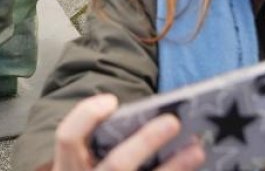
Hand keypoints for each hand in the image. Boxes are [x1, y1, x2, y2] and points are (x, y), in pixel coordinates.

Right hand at [52, 94, 204, 170]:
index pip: (68, 137)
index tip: (113, 100)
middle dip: (146, 141)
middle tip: (173, 121)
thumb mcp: (85, 165)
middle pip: (117, 165)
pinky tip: (189, 168)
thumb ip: (101, 146)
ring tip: (197, 149)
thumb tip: (149, 119)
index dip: (88, 115)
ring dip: (174, 168)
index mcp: (67, 170)